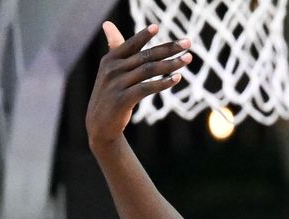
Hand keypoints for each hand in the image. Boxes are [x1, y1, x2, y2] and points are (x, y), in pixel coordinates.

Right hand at [85, 22, 191, 151]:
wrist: (100, 123)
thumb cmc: (111, 94)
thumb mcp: (110, 70)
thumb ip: (115, 48)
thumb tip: (108, 24)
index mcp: (110, 59)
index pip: (131, 44)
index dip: (144, 35)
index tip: (157, 26)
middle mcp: (113, 69)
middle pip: (145, 56)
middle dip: (169, 48)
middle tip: (188, 43)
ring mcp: (117, 84)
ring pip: (149, 70)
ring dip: (171, 64)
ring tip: (187, 59)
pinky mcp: (123, 100)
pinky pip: (147, 88)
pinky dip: (163, 82)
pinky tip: (177, 78)